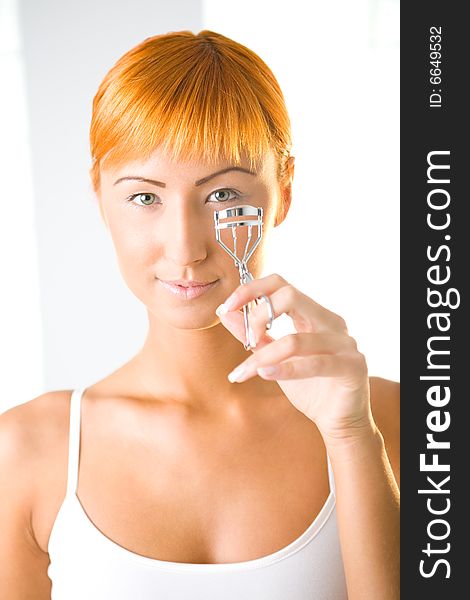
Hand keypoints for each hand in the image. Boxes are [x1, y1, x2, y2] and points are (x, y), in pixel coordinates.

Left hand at [216, 273, 373, 446]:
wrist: (338, 420)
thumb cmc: (308, 386)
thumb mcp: (274, 358)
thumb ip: (253, 335)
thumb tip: (225, 313)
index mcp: (313, 314)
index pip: (281, 285)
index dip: (251, 290)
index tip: (226, 307)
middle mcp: (331, 321)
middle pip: (291, 296)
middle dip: (258, 316)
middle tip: (246, 339)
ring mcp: (344, 342)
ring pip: (295, 340)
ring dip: (263, 356)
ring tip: (243, 372)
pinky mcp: (353, 366)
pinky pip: (315, 364)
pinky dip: (285, 370)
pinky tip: (264, 374)